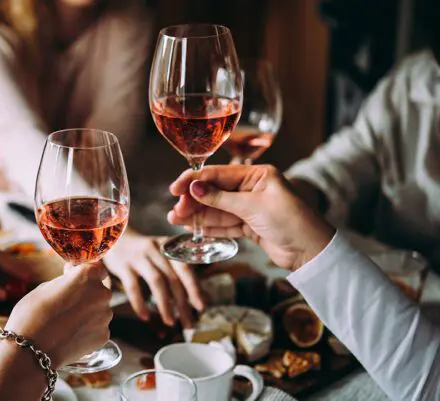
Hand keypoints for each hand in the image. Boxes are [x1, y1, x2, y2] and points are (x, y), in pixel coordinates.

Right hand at [4, 263, 111, 367]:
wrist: (30, 352)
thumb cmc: (32, 315)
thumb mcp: (44, 288)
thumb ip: (66, 282)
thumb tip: (73, 281)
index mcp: (87, 276)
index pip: (97, 268)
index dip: (85, 273)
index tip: (73, 277)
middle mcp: (101, 293)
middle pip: (99, 290)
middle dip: (86, 294)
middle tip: (66, 304)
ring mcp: (105, 316)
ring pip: (99, 310)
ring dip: (88, 313)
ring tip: (66, 323)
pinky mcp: (104, 335)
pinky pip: (98, 327)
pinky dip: (88, 330)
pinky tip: (70, 335)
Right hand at [103, 231, 203, 327]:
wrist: (116, 237)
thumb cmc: (145, 252)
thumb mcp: (164, 254)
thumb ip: (179, 272)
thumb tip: (201, 296)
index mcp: (169, 247)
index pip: (185, 268)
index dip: (194, 288)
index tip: (201, 306)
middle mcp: (157, 250)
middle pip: (173, 278)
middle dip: (182, 303)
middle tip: (188, 324)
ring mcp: (139, 256)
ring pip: (157, 282)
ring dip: (165, 305)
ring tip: (170, 322)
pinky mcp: (123, 265)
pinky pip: (133, 287)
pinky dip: (140, 303)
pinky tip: (145, 317)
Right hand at [168, 165, 334, 270]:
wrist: (312, 252)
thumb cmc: (291, 221)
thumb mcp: (254, 207)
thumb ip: (221, 199)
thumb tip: (195, 187)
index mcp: (258, 175)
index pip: (219, 174)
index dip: (195, 180)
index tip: (175, 188)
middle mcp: (253, 189)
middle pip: (215, 192)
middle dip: (193, 200)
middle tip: (175, 209)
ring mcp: (250, 208)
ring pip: (217, 210)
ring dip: (197, 214)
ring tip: (176, 218)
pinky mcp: (250, 227)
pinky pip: (224, 224)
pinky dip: (209, 226)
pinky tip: (192, 226)